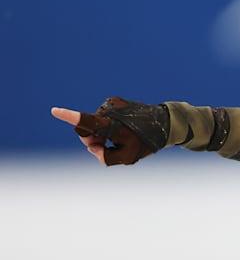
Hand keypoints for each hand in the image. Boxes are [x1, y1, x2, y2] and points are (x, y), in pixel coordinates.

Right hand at [51, 97, 167, 165]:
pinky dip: (107, 126)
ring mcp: (111, 104)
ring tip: (121, 138)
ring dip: (101, 134)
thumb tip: (93, 147)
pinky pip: (102, 117)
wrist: (164, 123)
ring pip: (94, 124)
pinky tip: (122, 130)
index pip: (87, 122)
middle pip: (86, 130)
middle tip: (107, 147)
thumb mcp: (127, 158)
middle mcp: (109, 111)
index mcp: (112, 125)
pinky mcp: (114, 101)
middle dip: (91, 140)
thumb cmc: (146, 142)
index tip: (55, 111)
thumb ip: (105, 157)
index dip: (69, 117)